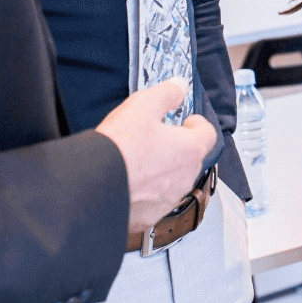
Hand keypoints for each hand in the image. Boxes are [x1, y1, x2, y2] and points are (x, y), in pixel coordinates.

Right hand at [94, 78, 216, 234]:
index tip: (185, 120)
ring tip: (141, 159)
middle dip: (178, 146)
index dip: (196, 124)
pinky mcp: (148, 217)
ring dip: (163, 170)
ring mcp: (167, 200)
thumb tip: (179, 86)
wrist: (93, 185)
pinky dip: (147, 192)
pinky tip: (130, 181)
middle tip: (158, 137)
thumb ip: (167, 93)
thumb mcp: (144, 105)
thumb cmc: (120, 148)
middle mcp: (184, 178)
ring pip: (173, 181)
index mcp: (190, 150)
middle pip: (191, 158)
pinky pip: (154, 201)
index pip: (208, 134)